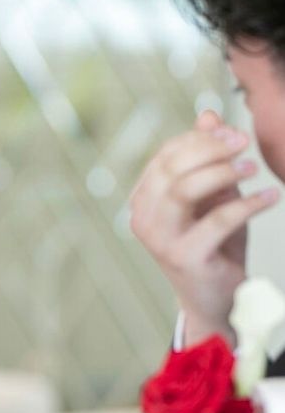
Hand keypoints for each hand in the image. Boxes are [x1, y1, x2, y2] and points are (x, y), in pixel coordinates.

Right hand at [130, 107, 278, 346]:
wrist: (214, 297)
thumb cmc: (213, 243)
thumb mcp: (212, 195)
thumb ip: (207, 159)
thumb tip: (207, 116)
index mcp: (144, 201)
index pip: (165, 157)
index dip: (200, 139)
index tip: (235, 133)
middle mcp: (143, 220)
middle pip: (171, 170)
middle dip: (211, 150)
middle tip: (245, 143)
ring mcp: (159, 240)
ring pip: (184, 191)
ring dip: (223, 173)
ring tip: (252, 168)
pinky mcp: (183, 258)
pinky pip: (217, 221)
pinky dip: (248, 204)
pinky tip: (270, 197)